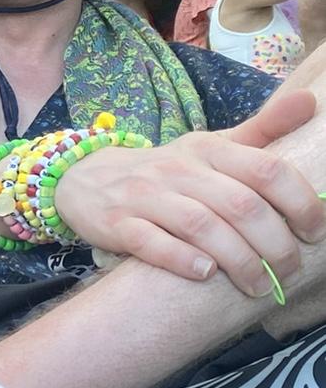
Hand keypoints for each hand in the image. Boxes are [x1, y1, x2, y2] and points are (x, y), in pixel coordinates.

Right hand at [53, 90, 325, 295]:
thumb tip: (311, 101)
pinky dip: (182, 259)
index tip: (314, 233)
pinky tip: (205, 274)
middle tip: (288, 272)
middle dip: (274, 245)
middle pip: (239, 205)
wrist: (86, 179)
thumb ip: (262, 131)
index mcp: (208, 149)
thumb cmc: (166, 172)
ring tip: (258, 286)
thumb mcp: (211, 148)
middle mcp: (178, 169)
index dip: (299, 203)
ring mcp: (145, 197)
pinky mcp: (117, 224)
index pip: (265, 169)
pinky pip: (152, 242)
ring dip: (238, 261)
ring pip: (201, 226)